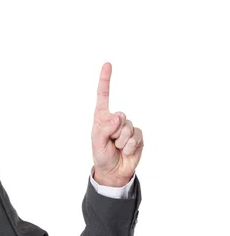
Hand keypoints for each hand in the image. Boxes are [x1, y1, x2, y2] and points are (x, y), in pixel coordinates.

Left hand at [91, 63, 143, 186]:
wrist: (114, 171)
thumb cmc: (102, 155)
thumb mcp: (97, 143)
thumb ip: (104, 129)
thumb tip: (117, 116)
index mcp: (102, 118)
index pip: (103, 96)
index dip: (105, 80)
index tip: (107, 64)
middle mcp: (115, 120)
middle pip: (119, 116)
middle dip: (114, 132)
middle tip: (111, 142)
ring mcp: (128, 127)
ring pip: (128, 128)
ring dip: (122, 142)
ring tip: (117, 148)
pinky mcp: (138, 135)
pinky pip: (136, 137)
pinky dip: (130, 146)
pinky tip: (126, 151)